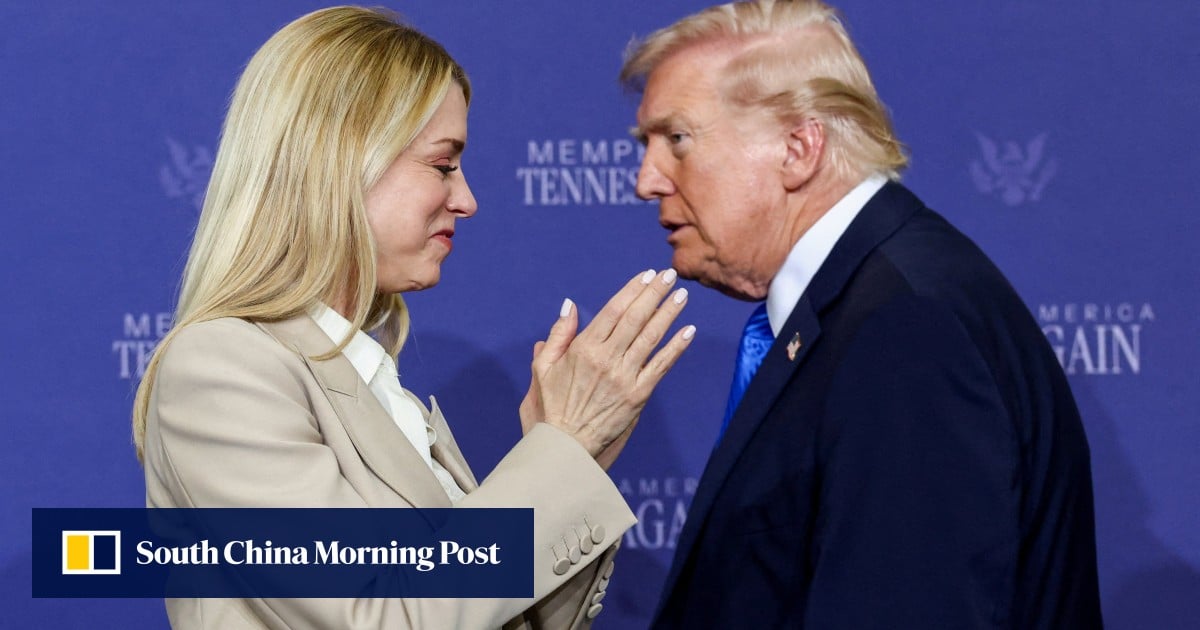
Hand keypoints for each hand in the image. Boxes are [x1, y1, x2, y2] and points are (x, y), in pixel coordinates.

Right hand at [524, 269, 694, 467]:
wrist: (564, 447)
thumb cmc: (551, 407)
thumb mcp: (542, 368)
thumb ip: (559, 335)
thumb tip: (570, 305)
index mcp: (583, 349)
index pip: (613, 311)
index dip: (631, 291)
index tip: (645, 275)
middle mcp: (607, 360)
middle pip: (635, 319)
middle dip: (654, 294)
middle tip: (669, 274)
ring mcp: (624, 377)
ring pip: (651, 338)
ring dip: (668, 314)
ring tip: (681, 296)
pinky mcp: (638, 396)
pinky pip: (661, 367)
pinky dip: (676, 348)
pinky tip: (688, 331)